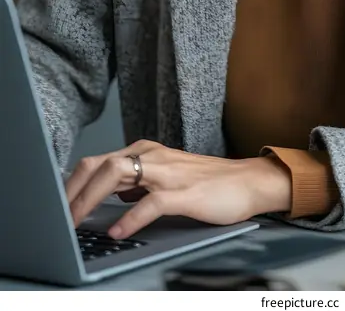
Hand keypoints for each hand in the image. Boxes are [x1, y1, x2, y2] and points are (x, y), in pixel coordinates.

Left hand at [65, 140, 291, 238]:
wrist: (248, 182)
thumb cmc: (207, 183)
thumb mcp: (164, 178)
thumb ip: (136, 183)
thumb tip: (105, 197)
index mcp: (145, 153)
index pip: (97, 162)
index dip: (71, 184)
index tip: (56, 207)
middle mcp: (152, 157)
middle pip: (99, 165)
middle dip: (72, 190)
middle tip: (56, 217)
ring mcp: (168, 172)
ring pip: (117, 174)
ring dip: (89, 200)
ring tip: (74, 222)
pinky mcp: (184, 192)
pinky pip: (150, 202)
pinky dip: (130, 217)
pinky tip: (118, 231)